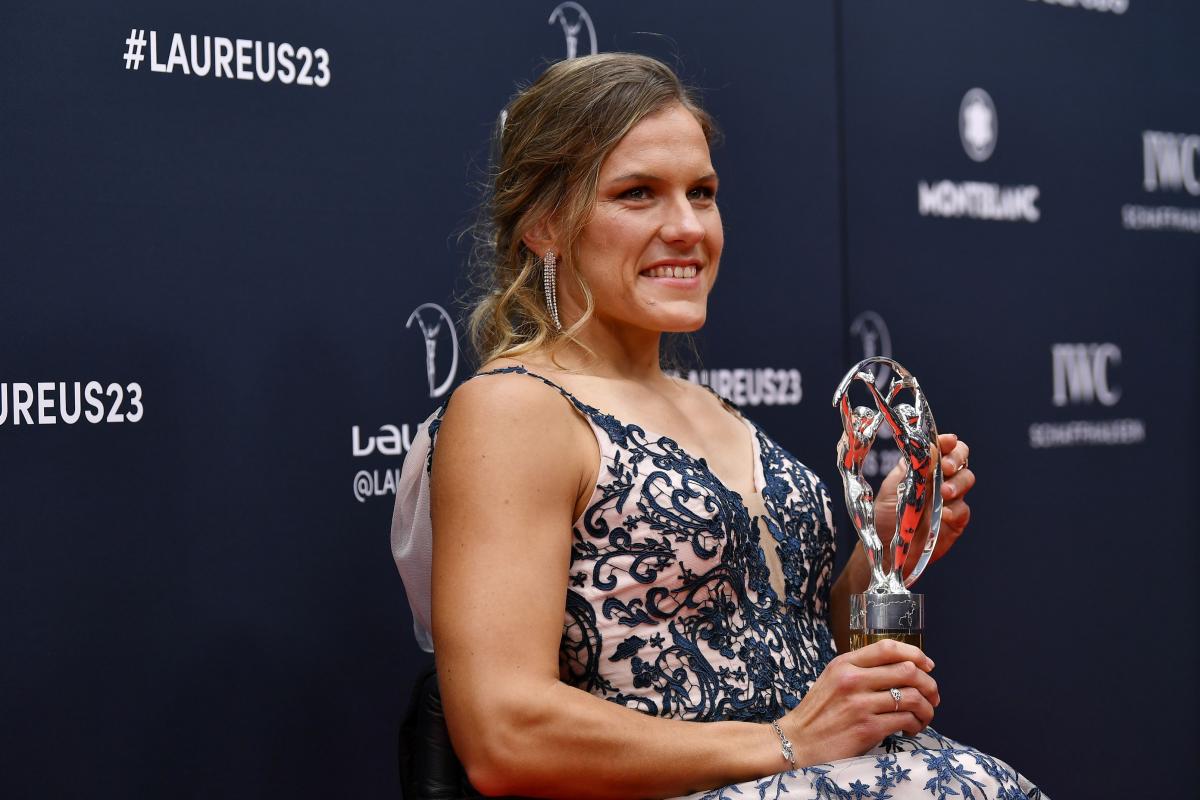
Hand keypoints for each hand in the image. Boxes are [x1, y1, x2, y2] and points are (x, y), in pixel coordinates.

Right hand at [780, 639, 938, 764]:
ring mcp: (860, 704)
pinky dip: (916, 724)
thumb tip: (902, 668)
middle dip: (928, 684)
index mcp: (844, 664)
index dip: (915, 654)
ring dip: (926, 708)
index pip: (887, 648)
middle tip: (933, 696)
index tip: (928, 666)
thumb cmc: (818, 713)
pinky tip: (911, 728)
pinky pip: (905, 720)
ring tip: (924, 716)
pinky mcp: (867, 728)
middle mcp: (853, 680)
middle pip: (907, 671)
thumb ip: (860, 670)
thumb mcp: (833, 680)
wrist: (798, 742)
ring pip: (911, 697)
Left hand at [874, 433, 973, 567]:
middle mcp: (940, 480)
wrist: (886, 548)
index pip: (944, 448)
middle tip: (946, 467)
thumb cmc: (886, 515)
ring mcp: (950, 500)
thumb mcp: (894, 488)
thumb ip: (912, 468)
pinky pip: (963, 510)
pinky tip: (944, 514)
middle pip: (961, 460)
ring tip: (944, 492)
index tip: (948, 441)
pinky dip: (955, 509)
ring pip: (966, 480)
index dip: (948, 442)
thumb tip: (931, 446)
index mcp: (924, 468)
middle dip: (957, 458)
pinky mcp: (955, 521)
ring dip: (958, 483)